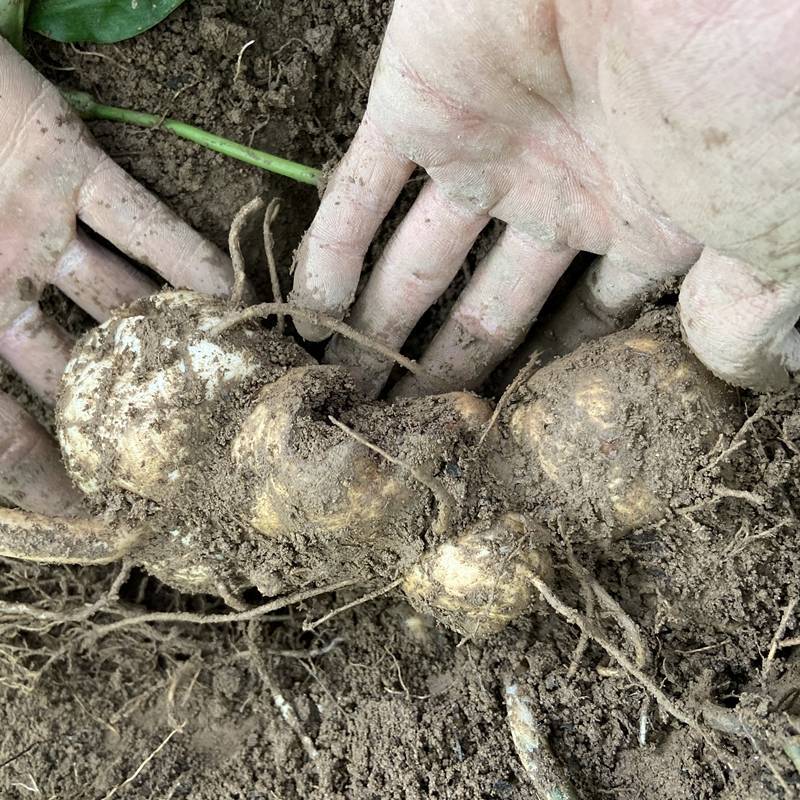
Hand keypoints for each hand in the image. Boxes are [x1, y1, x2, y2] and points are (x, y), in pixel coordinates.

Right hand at [0, 38, 231, 514]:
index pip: (5, 427)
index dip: (46, 475)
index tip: (100, 518)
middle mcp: (0, 288)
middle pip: (82, 365)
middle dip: (132, 407)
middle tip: (197, 449)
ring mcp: (35, 226)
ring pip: (121, 292)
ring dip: (174, 332)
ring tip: (230, 377)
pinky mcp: (64, 160)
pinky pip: (135, 216)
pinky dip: (183, 251)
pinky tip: (230, 290)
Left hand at [290, 0, 799, 395]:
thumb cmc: (754, 81)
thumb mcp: (779, 220)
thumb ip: (755, 301)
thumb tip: (737, 361)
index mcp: (647, 218)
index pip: (580, 322)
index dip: (537, 378)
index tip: (493, 432)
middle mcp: (563, 189)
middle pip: (486, 308)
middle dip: (443, 372)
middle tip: (402, 432)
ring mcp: (487, 149)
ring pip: (417, 262)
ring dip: (380, 329)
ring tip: (346, 393)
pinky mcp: (416, 104)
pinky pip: (359, 195)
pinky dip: (330, 255)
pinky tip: (312, 321)